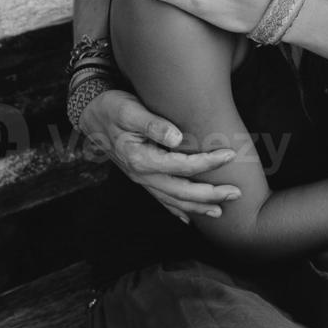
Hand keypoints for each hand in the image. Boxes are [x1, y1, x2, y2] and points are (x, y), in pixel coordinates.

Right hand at [80, 88, 241, 222]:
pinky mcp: (141, 178)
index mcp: (141, 159)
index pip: (182, 166)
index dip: (208, 162)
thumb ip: (153, 125)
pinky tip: (189, 219)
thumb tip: (176, 137)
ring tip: (220, 212)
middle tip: (236, 193)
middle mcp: (141, 175)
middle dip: (210, 195)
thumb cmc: (113, 108)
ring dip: (197, 207)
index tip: (230, 155)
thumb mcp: (130, 110)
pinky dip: (176, 211)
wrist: (91, 115)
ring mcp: (140, 180)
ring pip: (172, 200)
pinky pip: (161, 200)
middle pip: (181, 191)